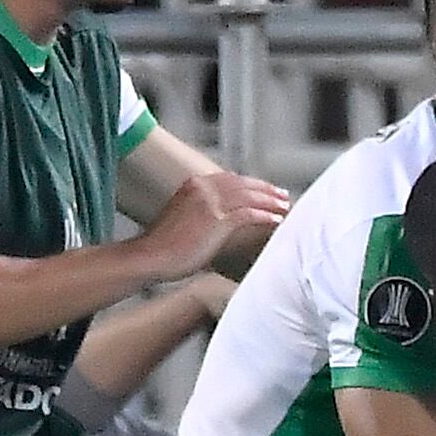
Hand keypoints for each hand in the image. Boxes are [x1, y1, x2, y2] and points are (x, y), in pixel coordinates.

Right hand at [142, 170, 290, 280]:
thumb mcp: (183, 217)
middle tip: (282, 195)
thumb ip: (202, 212)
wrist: (150, 256)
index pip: (230, 179)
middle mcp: (203, 188)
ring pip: (249, 196)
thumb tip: (221, 220)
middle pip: (243, 184)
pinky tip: (275, 220)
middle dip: (265, 189)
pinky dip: (264, 215)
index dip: (251, 184)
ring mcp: (210, 202)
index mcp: (194, 184)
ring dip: (270, 201)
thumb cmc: (164, 246)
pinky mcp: (216, 219)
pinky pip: (247, 213)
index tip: (265, 189)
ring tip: (284, 207)